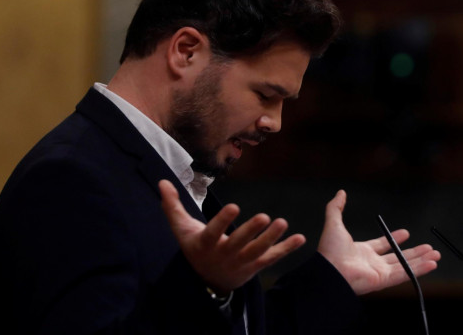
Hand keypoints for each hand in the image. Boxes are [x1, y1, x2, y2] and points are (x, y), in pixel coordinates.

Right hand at [159, 180, 305, 293]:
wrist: (207, 282)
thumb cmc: (194, 248)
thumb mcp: (181, 229)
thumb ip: (172, 206)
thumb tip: (162, 182)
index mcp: (206, 244)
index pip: (214, 232)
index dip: (223, 221)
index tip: (234, 206)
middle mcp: (225, 255)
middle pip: (239, 243)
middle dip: (251, 231)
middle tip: (265, 217)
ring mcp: (242, 262)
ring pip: (258, 251)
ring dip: (272, 238)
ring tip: (282, 222)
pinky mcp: (255, 267)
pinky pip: (272, 258)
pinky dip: (286, 249)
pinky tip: (300, 238)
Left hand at [317, 190, 440, 294]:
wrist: (329, 271)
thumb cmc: (329, 251)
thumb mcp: (334, 223)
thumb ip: (336, 208)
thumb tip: (340, 192)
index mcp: (361, 251)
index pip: (381, 245)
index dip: (394, 239)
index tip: (406, 233)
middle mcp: (372, 263)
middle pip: (398, 257)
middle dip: (414, 252)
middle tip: (428, 247)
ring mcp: (379, 272)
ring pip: (405, 265)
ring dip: (421, 260)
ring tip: (435, 254)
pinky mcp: (384, 280)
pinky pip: (405, 274)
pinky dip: (419, 269)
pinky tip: (432, 264)